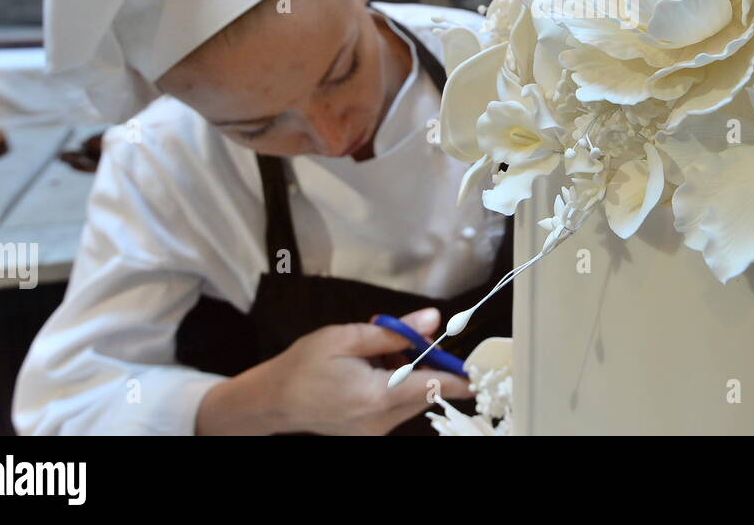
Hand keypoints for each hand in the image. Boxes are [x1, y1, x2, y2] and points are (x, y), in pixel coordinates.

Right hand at [195, 307, 472, 434]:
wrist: (270, 401)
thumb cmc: (303, 366)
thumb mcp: (345, 338)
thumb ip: (393, 331)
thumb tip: (433, 320)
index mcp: (376, 397)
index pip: (433, 386)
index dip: (461, 376)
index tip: (482, 368)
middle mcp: (380, 422)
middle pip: (424, 391)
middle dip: (425, 363)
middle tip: (406, 338)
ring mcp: (374, 432)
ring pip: (409, 398)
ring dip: (406, 373)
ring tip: (374, 353)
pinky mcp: (368, 433)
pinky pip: (394, 406)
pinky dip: (392, 385)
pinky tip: (370, 369)